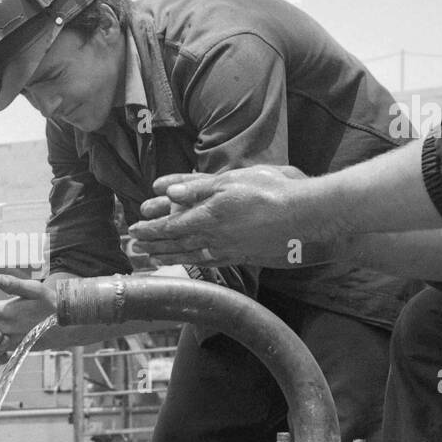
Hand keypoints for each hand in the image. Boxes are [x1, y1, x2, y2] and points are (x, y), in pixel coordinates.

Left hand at [128, 165, 328, 267]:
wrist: (308, 218)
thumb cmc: (274, 191)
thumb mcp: (232, 180)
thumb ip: (199, 188)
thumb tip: (168, 192)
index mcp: (208, 215)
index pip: (170, 226)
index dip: (150, 229)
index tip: (133, 231)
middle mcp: (214, 237)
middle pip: (176, 244)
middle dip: (153, 246)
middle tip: (135, 249)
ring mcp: (229, 250)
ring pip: (190, 255)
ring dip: (169, 257)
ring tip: (153, 259)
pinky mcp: (243, 257)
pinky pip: (210, 262)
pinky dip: (193, 262)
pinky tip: (190, 261)